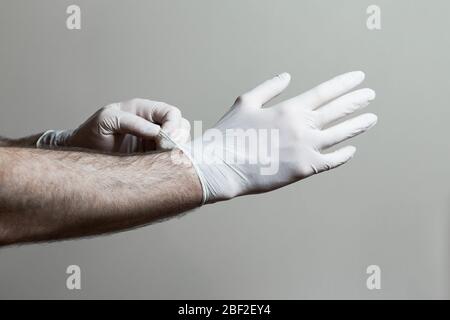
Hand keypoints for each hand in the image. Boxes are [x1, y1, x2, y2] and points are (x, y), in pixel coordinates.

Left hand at [37, 99, 190, 152]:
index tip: (168, 140)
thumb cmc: (91, 134)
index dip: (174, 125)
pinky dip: (172, 162)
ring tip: (165, 160)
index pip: (171, 112)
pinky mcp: (153, 157)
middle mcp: (153, 124)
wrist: (83, 157)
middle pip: (181, 126)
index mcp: (143, 110)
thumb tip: (156, 131)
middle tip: (167, 152)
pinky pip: (171, 158)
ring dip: (177, 151)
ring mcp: (154, 141)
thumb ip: (130, 122)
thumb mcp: (106, 121)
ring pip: (180, 143)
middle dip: (179, 139)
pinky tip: (162, 167)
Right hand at [179, 71, 376, 203]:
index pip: (324, 92)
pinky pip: (331, 161)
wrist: (222, 165)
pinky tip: (351, 151)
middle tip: (371, 95)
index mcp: (289, 109)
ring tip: (371, 118)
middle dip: (357, 101)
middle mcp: (302, 126)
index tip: (359, 78)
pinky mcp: (304, 169)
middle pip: (337, 110)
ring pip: (340, 135)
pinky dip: (343, 156)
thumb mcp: (246, 101)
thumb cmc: (230, 133)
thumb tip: (288, 76)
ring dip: (357, 125)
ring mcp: (306, 148)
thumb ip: (269, 87)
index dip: (344, 84)